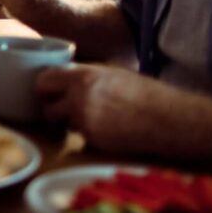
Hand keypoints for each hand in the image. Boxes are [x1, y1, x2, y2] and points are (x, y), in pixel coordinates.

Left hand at [36, 64, 171, 153]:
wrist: (167, 118)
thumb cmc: (144, 93)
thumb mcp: (112, 73)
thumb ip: (85, 75)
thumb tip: (65, 77)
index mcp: (83, 76)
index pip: (44, 79)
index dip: (44, 87)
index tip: (48, 92)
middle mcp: (79, 97)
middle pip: (46, 106)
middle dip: (50, 109)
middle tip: (59, 110)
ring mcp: (84, 120)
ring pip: (61, 123)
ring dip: (69, 123)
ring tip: (89, 120)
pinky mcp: (92, 139)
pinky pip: (79, 137)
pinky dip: (86, 135)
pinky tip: (104, 130)